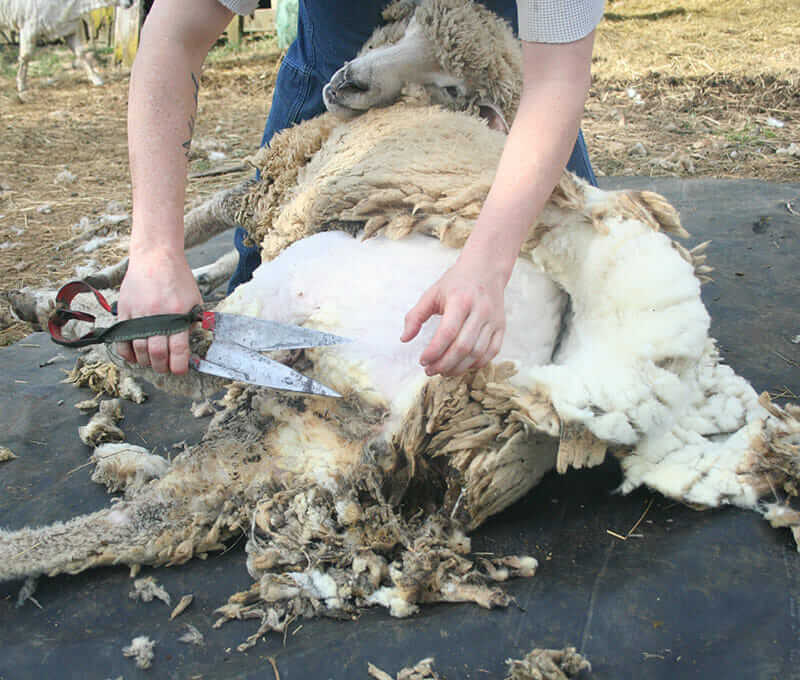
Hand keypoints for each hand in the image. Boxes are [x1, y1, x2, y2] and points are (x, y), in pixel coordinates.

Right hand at [115, 250, 201, 374]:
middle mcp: (157, 316)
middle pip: (157, 354)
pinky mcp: (124, 310)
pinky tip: (134, 356)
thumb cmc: (178, 279)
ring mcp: (138, 314)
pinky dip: (127, 353)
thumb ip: (193, 323)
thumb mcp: (194, 300)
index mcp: (177, 314)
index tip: (180, 370)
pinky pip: (122, 339)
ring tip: (152, 362)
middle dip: (163, 367)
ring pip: (139, 349)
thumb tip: (190, 345)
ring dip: (146, 361)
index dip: (179, 365)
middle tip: (166, 368)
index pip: (178, 349)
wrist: (156, 257)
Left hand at [400, 255, 506, 376]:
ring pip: (477, 353)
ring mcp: (493, 320)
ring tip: (443, 371)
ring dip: (458, 367)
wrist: (486, 269)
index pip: (447, 332)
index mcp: (460, 300)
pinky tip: (462, 366)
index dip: (434, 351)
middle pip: (463, 346)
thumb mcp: (432, 294)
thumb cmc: (456, 282)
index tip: (422, 360)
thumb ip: (415, 316)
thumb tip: (404, 339)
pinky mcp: (501, 327)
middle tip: (430, 370)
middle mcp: (480, 310)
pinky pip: (491, 352)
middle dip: (444, 363)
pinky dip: (476, 364)